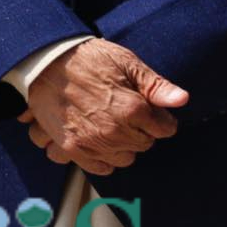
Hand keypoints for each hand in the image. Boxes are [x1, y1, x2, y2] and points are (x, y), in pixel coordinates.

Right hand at [18, 39, 186, 175]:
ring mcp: (92, 142)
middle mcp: (115, 130)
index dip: (159, 116)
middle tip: (124, 111)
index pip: (165, 128)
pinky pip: (100, 168)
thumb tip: (182, 99)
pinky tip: (98, 139)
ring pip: (125, 158)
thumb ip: (155, 85)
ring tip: (110, 124)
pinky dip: (102, 158)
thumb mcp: (125, 62)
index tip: (148, 107)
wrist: (44, 61)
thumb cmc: (86, 58)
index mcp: (132, 108)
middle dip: (141, 130)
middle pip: (145, 144)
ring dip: (122, 145)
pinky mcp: (72, 148)